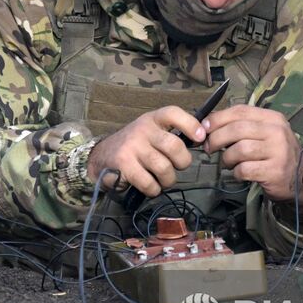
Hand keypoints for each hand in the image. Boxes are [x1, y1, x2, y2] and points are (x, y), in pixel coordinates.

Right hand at [87, 106, 206, 197]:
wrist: (100, 157)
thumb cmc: (135, 146)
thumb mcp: (151, 132)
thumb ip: (172, 134)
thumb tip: (202, 139)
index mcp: (152, 119)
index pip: (173, 113)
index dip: (190, 124)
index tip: (200, 137)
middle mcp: (142, 129)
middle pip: (174, 146)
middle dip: (182, 162)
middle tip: (177, 167)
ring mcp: (132, 147)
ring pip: (164, 168)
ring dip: (168, 180)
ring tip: (162, 180)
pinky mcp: (124, 165)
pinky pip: (149, 183)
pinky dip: (154, 189)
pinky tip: (150, 186)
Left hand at [202, 105, 302, 209]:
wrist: (301, 178)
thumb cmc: (275, 154)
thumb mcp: (265, 134)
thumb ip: (242, 127)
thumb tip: (208, 126)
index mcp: (272, 118)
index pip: (240, 111)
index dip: (218, 118)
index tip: (204, 128)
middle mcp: (277, 132)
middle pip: (237, 130)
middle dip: (216, 139)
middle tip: (209, 148)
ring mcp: (278, 152)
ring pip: (239, 150)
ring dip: (226, 158)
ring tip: (228, 163)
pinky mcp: (274, 171)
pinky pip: (244, 169)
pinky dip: (236, 172)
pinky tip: (239, 173)